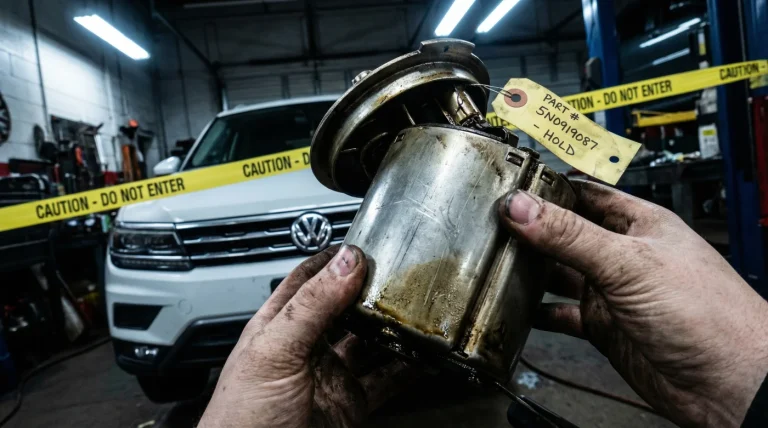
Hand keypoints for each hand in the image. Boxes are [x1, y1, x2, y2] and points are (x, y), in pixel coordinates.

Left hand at [198, 245, 412, 427]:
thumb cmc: (241, 419)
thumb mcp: (275, 350)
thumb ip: (312, 307)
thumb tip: (347, 262)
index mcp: (279, 325)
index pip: (308, 279)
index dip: (334, 259)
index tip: (364, 242)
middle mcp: (306, 347)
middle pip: (345, 308)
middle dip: (371, 290)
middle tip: (401, 273)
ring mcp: (330, 376)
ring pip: (369, 342)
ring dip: (392, 327)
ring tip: (418, 308)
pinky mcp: (349, 404)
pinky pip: (385, 380)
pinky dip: (407, 368)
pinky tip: (423, 356)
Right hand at [500, 180, 767, 427]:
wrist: (728, 385)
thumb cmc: (708, 316)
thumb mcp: (629, 263)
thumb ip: (571, 236)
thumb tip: (522, 207)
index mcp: (637, 223)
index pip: (582, 193)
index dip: (546, 187)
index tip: (509, 186)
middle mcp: (622, 254)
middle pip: (566, 233)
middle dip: (531, 229)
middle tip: (493, 224)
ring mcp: (613, 291)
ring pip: (560, 274)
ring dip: (532, 270)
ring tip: (498, 261)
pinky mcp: (605, 326)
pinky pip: (562, 314)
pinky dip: (539, 311)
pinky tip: (519, 307)